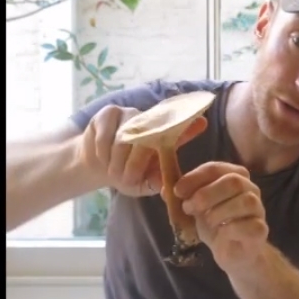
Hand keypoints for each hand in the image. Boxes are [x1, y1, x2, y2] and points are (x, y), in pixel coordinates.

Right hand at [78, 104, 206, 196]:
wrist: (96, 166)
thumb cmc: (125, 175)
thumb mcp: (142, 184)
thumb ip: (154, 182)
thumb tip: (164, 182)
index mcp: (164, 139)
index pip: (180, 130)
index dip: (190, 127)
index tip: (203, 122)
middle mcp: (150, 123)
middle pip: (148, 137)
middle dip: (136, 162)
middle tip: (127, 180)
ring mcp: (131, 115)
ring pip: (125, 136)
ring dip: (118, 160)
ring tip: (114, 173)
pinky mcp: (110, 114)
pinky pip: (107, 133)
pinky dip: (103, 151)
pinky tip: (103, 159)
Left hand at [171, 162, 268, 271]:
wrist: (233, 252)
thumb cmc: (216, 225)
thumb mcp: (195, 208)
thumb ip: (182, 197)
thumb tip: (165, 190)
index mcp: (234, 176)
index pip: (215, 168)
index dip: (194, 178)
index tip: (178, 191)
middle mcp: (250, 189)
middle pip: (233, 181)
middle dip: (206, 194)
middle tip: (189, 208)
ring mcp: (258, 209)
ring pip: (244, 201)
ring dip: (218, 212)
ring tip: (206, 222)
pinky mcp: (260, 230)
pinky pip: (249, 225)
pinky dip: (230, 229)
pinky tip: (222, 233)